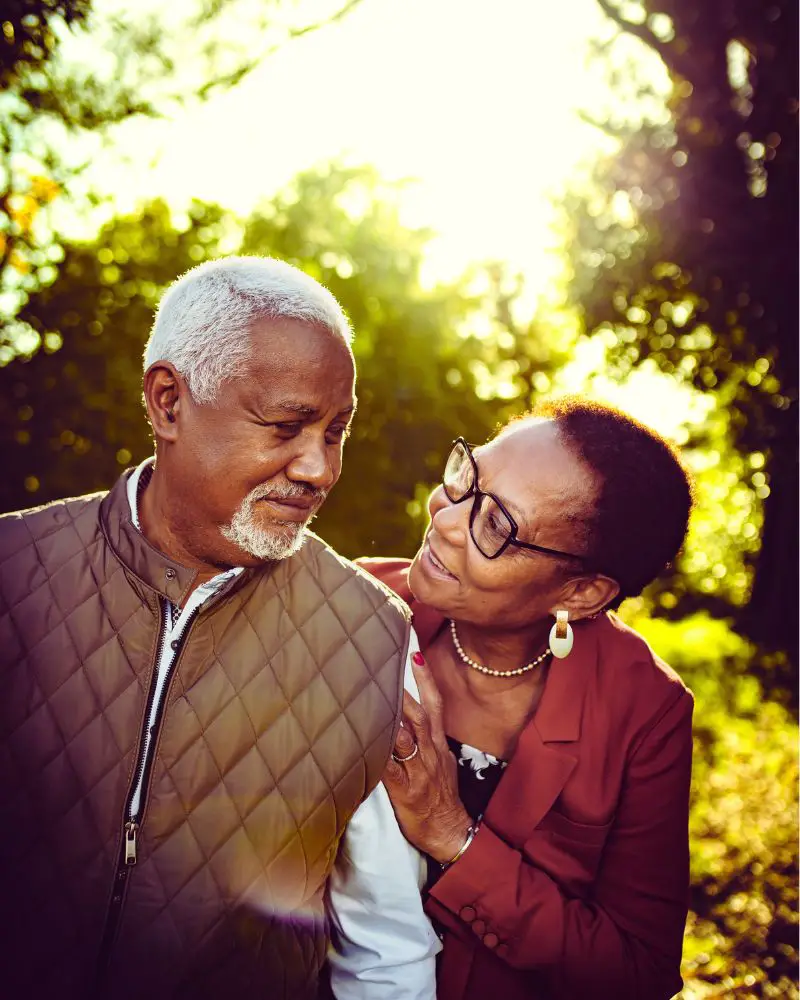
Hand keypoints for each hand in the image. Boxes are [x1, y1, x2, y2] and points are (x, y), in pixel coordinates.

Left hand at [384, 651, 471, 862]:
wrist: (450, 831)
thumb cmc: (441, 795)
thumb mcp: (441, 760)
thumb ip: (426, 736)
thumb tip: (409, 713)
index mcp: (437, 742)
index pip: (434, 703)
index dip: (425, 679)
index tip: (414, 654)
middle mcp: (429, 750)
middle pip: (417, 713)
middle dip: (402, 689)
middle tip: (385, 662)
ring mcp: (417, 769)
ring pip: (404, 736)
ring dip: (389, 715)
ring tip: (371, 693)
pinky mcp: (404, 789)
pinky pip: (389, 768)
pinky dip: (377, 754)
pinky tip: (364, 741)